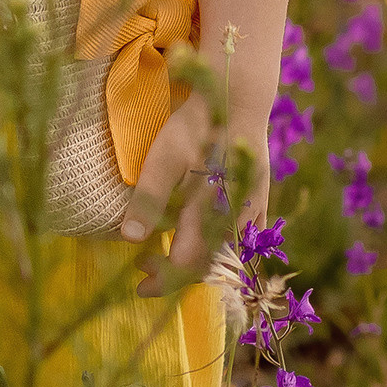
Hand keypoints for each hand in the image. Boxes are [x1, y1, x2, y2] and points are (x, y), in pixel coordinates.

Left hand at [119, 87, 242, 276]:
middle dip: (173, 272)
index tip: (139, 285)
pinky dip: (218, 246)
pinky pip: (241, 238)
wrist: (237, 101)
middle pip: (204, 265)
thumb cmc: (197, 129)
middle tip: (143, 266)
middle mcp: (234, 223)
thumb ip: (149, 200)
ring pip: (223, 254)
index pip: (185, 267)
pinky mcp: (257, 202)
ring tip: (164, 251)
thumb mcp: (164, 160)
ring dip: (193, 259)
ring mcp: (251, 214)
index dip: (162, 281)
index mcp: (210, 218)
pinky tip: (200, 239)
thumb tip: (129, 239)